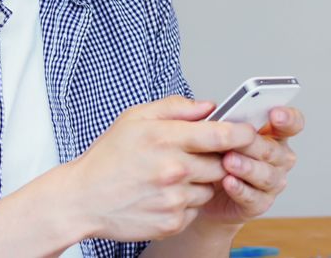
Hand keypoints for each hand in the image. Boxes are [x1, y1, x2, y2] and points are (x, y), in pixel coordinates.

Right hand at [59, 96, 257, 241]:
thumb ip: (176, 107)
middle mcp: (174, 170)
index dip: (242, 133)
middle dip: (215, 158)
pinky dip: (186, 202)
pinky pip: (196, 209)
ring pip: (210, 188)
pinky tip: (162, 194)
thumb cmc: (108, 157)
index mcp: (165, 138)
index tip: (248, 132)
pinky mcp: (172, 222)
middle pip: (222, 163)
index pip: (222, 135)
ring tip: (170, 176)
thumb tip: (210, 106)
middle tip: (192, 155)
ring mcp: (174, 199)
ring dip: (199, 182)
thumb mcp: (135, 118)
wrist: (83, 198)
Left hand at [195, 106, 304, 225]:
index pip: (292, 123)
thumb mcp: (212, 131)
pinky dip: (241, 189)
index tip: (275, 114)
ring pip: (267, 175)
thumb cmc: (211, 153)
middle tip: (235, 139)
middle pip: (274, 150)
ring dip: (247, 168)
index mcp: (272, 133)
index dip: (288, 118)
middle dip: (253, 144)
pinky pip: (254, 197)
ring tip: (228, 161)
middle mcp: (278, 157)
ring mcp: (271, 181)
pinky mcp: (259, 203)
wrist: (200, 189)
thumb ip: (216, 117)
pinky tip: (228, 182)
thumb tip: (211, 107)